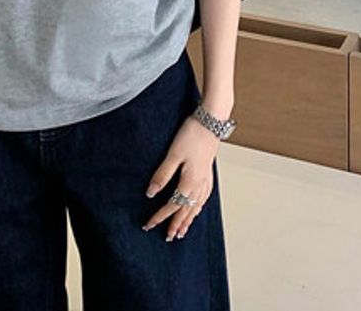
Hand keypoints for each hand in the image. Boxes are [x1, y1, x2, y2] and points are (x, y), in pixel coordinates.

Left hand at [141, 115, 218, 241]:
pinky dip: (199, 208)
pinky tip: (197, 209)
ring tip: (183, 231)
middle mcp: (199, 185)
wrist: (211, 122)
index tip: (149, 225)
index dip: (160, 217)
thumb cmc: (192, 135)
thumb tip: (151, 193)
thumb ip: (162, 175)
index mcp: (189, 182)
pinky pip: (203, 198)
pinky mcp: (208, 173)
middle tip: (168, 238)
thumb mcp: (173, 154)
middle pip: (185, 211)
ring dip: (188, 220)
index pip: (172, 206)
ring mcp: (205, 180)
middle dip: (176, 225)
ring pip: (196, 207)